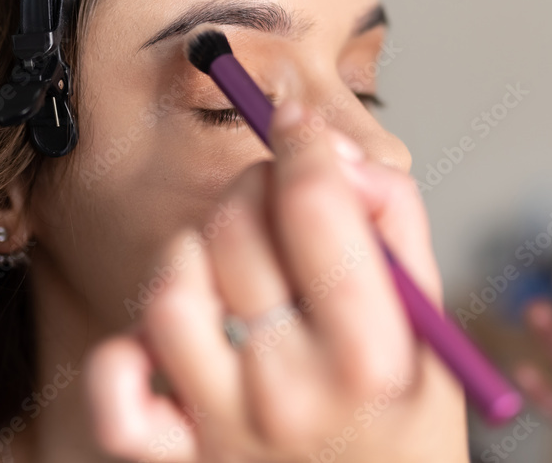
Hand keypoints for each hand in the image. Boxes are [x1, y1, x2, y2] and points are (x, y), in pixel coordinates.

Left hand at [84, 100, 467, 461]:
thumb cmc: (404, 427)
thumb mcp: (433, 328)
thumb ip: (396, 224)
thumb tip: (337, 156)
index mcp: (368, 356)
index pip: (313, 206)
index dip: (302, 141)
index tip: (296, 121)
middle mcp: (289, 391)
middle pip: (235, 228)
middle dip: (257, 186)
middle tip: (277, 198)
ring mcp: (224, 425)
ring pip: (172, 285)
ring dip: (196, 252)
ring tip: (232, 270)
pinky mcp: (179, 456)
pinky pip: (118, 387)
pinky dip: (127, 352)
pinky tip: (166, 338)